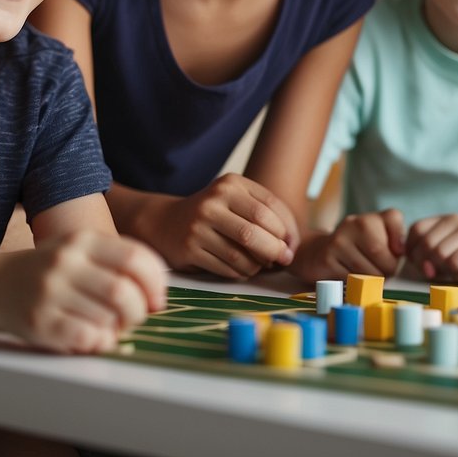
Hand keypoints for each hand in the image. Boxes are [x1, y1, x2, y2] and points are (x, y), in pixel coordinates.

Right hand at [0, 230, 167, 352]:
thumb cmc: (49, 270)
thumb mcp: (79, 250)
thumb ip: (118, 261)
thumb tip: (157, 294)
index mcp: (83, 241)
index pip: (135, 257)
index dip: (156, 283)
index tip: (157, 300)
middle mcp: (66, 262)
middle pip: (124, 292)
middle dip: (139, 312)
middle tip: (135, 319)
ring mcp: (50, 292)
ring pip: (106, 318)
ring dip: (118, 329)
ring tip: (111, 327)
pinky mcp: (39, 321)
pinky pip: (85, 337)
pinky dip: (99, 341)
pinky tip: (94, 337)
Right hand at [147, 174, 298, 278]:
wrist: (165, 222)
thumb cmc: (213, 214)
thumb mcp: (236, 200)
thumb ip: (265, 214)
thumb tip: (291, 244)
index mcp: (231, 184)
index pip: (270, 206)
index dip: (288, 228)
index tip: (292, 244)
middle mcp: (213, 201)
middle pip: (256, 230)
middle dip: (276, 249)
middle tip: (284, 259)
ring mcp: (199, 225)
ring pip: (242, 253)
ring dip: (259, 264)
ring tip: (262, 265)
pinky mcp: (190, 248)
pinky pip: (227, 267)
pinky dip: (242, 272)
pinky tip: (243, 269)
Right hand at [291, 210, 403, 281]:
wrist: (316, 252)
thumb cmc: (355, 250)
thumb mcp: (378, 240)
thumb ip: (396, 240)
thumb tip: (401, 251)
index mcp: (371, 218)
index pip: (393, 218)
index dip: (398, 241)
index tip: (395, 252)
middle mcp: (354, 223)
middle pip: (380, 252)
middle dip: (386, 269)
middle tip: (381, 272)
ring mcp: (338, 240)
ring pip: (367, 269)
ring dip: (372, 280)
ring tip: (365, 276)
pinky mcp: (326, 259)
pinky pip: (351, 279)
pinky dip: (355, 284)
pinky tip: (350, 277)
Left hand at [404, 214, 457, 284]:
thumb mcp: (453, 238)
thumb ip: (431, 248)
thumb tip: (425, 268)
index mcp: (450, 219)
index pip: (418, 230)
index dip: (413, 250)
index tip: (421, 262)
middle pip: (433, 248)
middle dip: (433, 265)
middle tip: (443, 271)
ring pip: (451, 262)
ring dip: (452, 273)